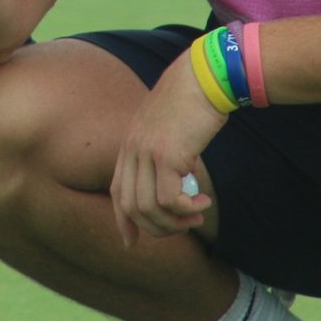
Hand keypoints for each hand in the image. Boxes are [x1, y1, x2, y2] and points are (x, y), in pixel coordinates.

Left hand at [110, 51, 225, 243]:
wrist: (203, 77)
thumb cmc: (192, 102)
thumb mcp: (170, 130)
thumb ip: (166, 155)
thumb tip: (178, 184)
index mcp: (130, 143)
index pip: (117, 191)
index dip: (123, 220)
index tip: (131, 242)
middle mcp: (132, 149)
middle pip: (132, 207)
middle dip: (158, 227)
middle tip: (186, 223)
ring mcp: (146, 152)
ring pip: (149, 209)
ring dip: (176, 221)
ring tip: (198, 213)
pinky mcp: (166, 155)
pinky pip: (169, 200)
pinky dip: (187, 209)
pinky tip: (203, 201)